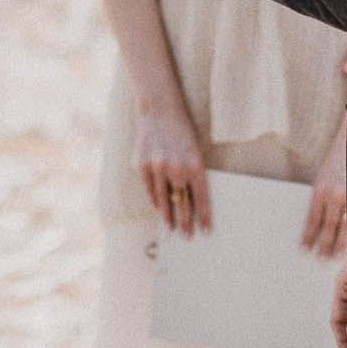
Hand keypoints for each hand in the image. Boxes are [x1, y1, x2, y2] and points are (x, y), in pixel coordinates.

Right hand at [133, 104, 210, 237]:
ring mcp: (156, 166)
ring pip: (163, 200)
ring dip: (167, 217)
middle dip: (185, 222)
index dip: (204, 216)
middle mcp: (176, 167)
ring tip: (170, 230)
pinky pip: (149, 190)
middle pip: (181, 203)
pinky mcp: (141, 165)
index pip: (201, 198)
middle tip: (187, 237)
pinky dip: (154, 201)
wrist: (159, 110)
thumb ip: (192, 175)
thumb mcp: (194, 151)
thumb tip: (190, 203)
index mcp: (194, 163)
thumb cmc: (182, 132)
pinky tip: (159, 210)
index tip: (206, 231)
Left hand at [301, 119, 346, 260]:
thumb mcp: (323, 177)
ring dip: (339, 243)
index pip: (312, 218)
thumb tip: (315, 223)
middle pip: (328, 226)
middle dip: (324, 244)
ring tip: (334, 257)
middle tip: (320, 260)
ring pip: (345, 226)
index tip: (303, 248)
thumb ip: (321, 197)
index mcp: (320, 187)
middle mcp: (335, 192)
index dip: (308, 235)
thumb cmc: (337, 162)